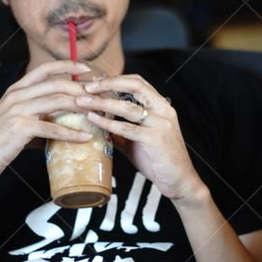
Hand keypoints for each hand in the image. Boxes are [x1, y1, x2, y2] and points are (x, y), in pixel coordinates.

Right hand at [0, 60, 93, 184]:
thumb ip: (38, 117)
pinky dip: (72, 133)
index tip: (87, 68)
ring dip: (81, 105)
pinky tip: (86, 138)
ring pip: (57, 101)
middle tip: (100, 94)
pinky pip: (52, 128)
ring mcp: (18, 110)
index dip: (67, 65)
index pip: (44, 69)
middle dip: (82, 87)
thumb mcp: (17, 121)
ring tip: (99, 111)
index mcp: (16, 90)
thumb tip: (66, 123)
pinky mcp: (20, 128)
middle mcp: (17, 95)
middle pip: (56, 83)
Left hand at [78, 74, 206, 202]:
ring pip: (128, 106)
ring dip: (102, 102)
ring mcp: (161, 124)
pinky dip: (108, 122)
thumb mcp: (139, 141)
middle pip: (135, 86)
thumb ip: (122, 131)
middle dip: (109, 83)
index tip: (96, 82)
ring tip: (82, 101)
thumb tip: (99, 126)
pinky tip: (93, 119)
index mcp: (162, 107)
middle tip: (87, 86)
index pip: (138, 82)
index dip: (116, 79)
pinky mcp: (156, 139)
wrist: (180, 181)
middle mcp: (164, 111)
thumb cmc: (160, 161)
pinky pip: (127, 128)